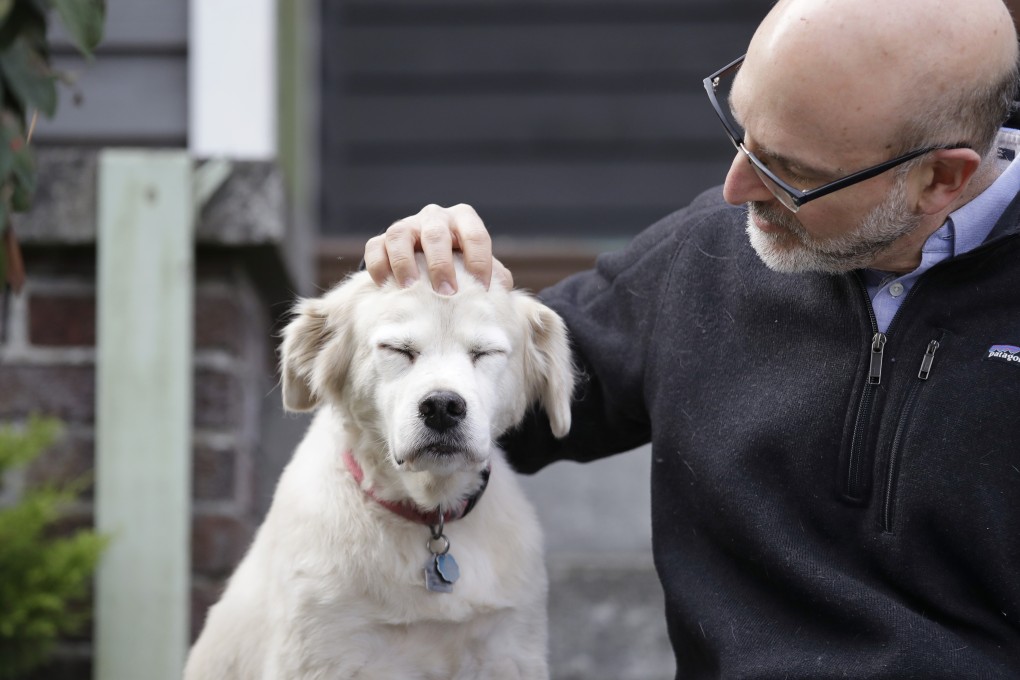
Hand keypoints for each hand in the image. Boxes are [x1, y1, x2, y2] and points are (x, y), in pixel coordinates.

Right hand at [364, 203, 511, 292]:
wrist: (429, 265)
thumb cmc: (463, 267)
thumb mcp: (480, 267)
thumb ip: (494, 276)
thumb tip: (501, 290)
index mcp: (464, 220)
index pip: (475, 235)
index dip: (480, 261)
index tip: (482, 289)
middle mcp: (434, 217)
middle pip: (436, 233)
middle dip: (441, 264)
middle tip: (447, 292)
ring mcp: (406, 226)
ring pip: (400, 235)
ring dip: (404, 262)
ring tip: (410, 288)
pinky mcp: (381, 240)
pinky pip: (375, 247)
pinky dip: (379, 266)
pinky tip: (386, 286)